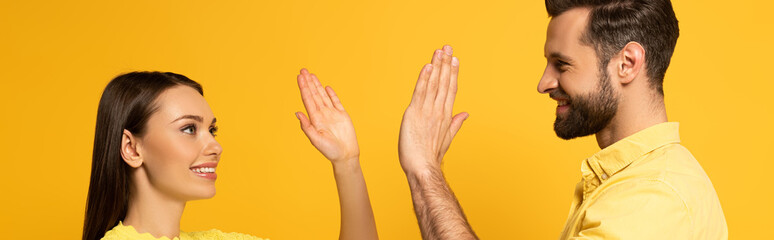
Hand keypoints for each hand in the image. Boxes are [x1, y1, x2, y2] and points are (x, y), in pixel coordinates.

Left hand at [296, 69, 359, 163]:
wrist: (346, 155)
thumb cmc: (330, 150)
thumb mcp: (316, 140)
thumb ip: (306, 126)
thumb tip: (297, 113)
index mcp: (315, 119)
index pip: (308, 99)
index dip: (304, 88)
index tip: (300, 77)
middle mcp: (322, 114)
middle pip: (314, 94)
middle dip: (308, 82)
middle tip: (303, 70)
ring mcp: (332, 113)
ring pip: (323, 95)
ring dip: (317, 85)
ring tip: (311, 75)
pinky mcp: (342, 115)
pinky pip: (336, 102)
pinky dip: (331, 94)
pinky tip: (326, 87)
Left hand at [399, 45, 468, 174]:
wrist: (422, 168)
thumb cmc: (430, 157)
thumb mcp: (446, 138)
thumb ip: (455, 123)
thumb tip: (465, 113)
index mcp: (445, 115)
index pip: (451, 89)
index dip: (452, 73)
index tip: (455, 59)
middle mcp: (438, 110)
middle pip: (444, 83)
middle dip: (446, 64)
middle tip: (448, 46)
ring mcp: (427, 111)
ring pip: (433, 84)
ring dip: (437, 66)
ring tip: (440, 51)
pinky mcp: (414, 113)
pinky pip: (420, 92)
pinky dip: (424, 78)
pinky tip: (428, 66)